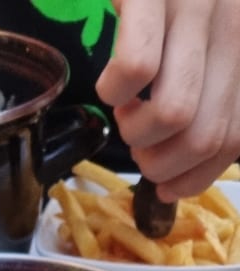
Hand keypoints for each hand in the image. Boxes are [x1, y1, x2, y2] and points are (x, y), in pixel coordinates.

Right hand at [95, 0, 239, 198]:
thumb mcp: (212, 34)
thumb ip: (216, 85)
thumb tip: (195, 160)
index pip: (235, 138)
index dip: (196, 177)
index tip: (167, 185)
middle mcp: (234, 26)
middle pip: (204, 135)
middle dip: (160, 162)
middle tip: (139, 144)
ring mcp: (196, 6)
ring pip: (173, 113)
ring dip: (136, 132)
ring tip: (125, 110)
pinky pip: (136, 69)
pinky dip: (115, 92)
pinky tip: (111, 83)